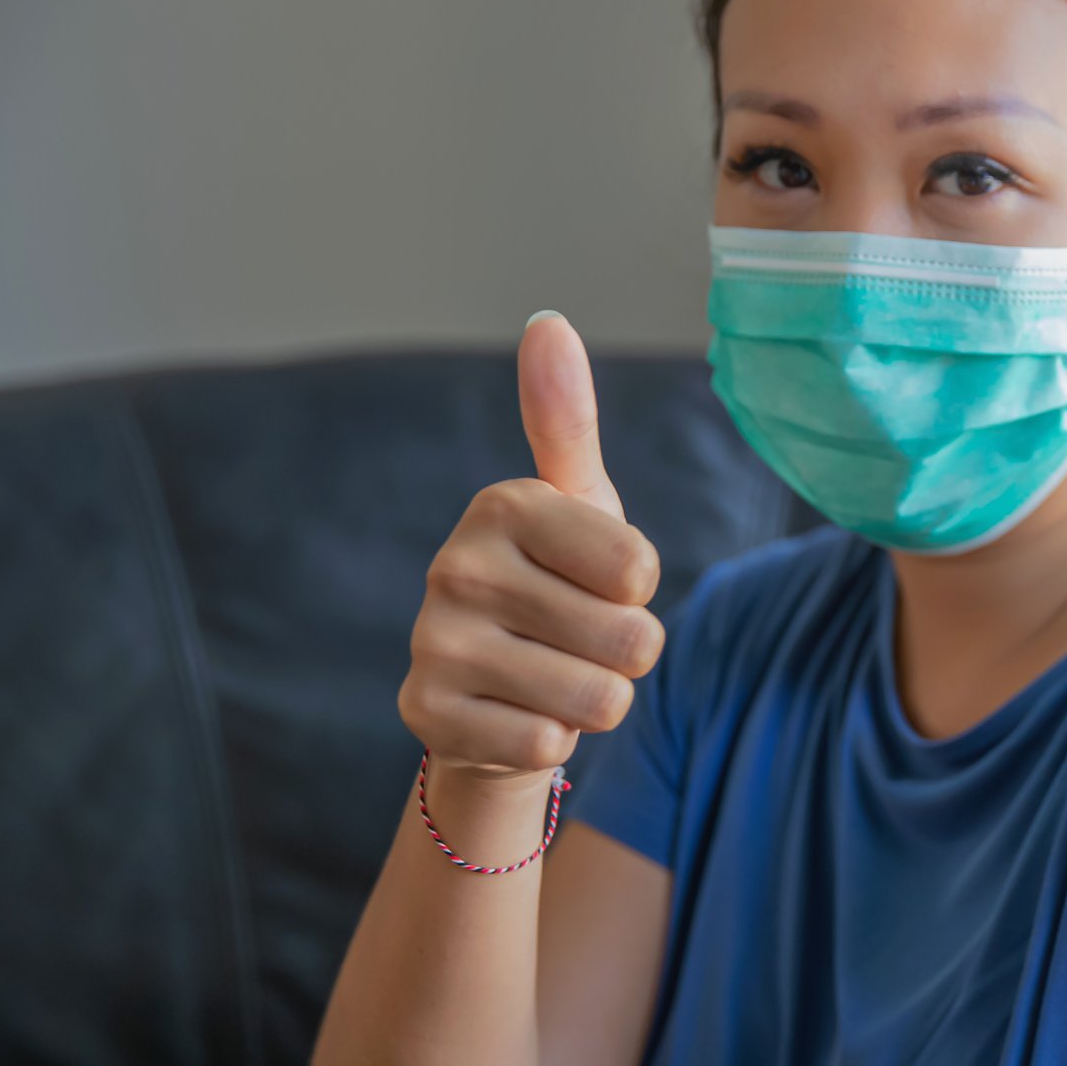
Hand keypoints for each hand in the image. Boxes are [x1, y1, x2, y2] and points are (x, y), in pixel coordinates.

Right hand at [397, 311, 666, 781]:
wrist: (495, 693)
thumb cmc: (559, 584)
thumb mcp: (578, 503)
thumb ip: (570, 421)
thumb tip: (547, 320)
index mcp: (504, 505)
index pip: (639, 568)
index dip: (641, 589)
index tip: (601, 581)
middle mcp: (457, 567)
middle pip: (630, 638)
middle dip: (628, 654)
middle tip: (582, 641)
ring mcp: (434, 644)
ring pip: (597, 699)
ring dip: (597, 700)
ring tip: (557, 676)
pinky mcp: (425, 716)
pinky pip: (549, 745)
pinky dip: (553, 740)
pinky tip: (519, 714)